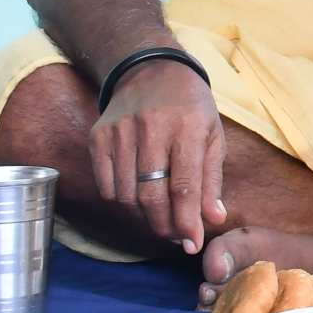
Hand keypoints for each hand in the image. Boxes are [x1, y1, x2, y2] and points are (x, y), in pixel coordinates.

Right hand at [91, 59, 225, 254]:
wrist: (150, 69)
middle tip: (175, 237)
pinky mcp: (98, 136)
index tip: (192, 243)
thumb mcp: (213, 134)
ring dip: (144, 217)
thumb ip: (212, 179)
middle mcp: (151, 129)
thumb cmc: (191, 106)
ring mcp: (120, 132)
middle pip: (151, 195)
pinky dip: (121, 202)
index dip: (187, 220)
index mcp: (187, 127)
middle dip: (164, 225)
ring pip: (126, 195)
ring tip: (160, 220)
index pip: (184, 185)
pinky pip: (106, 185)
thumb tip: (213, 219)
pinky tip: (137, 201)